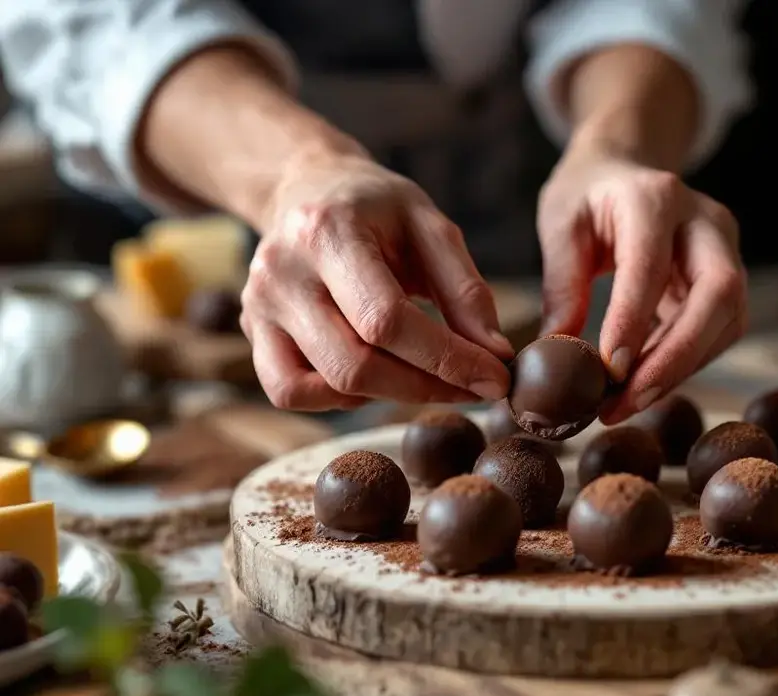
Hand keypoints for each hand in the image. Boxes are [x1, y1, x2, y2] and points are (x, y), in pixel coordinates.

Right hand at [241, 153, 512, 410]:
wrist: (307, 187)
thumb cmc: (377, 208)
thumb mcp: (430, 225)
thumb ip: (465, 290)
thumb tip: (494, 355)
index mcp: (327, 233)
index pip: (387, 320)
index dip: (447, 359)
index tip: (495, 378)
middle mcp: (281, 272)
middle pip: (356, 364)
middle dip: (427, 386)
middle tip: (476, 388)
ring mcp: (258, 306)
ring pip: (327, 386)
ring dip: (392, 395)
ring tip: (429, 374)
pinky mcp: (251, 332)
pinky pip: (291, 392)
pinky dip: (340, 397)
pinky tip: (374, 372)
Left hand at [537, 145, 747, 423]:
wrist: (624, 169)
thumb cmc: (587, 196)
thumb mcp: (560, 227)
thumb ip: (561, 287)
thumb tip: (559, 357)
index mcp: (655, 197)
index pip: (652, 265)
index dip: (634, 321)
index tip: (609, 370)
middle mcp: (705, 220)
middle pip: (717, 295)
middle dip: (676, 357)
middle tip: (628, 400)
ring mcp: (726, 249)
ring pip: (726, 321)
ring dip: (680, 370)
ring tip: (626, 403)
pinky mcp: (728, 279)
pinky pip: (719, 331)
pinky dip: (684, 363)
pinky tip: (644, 383)